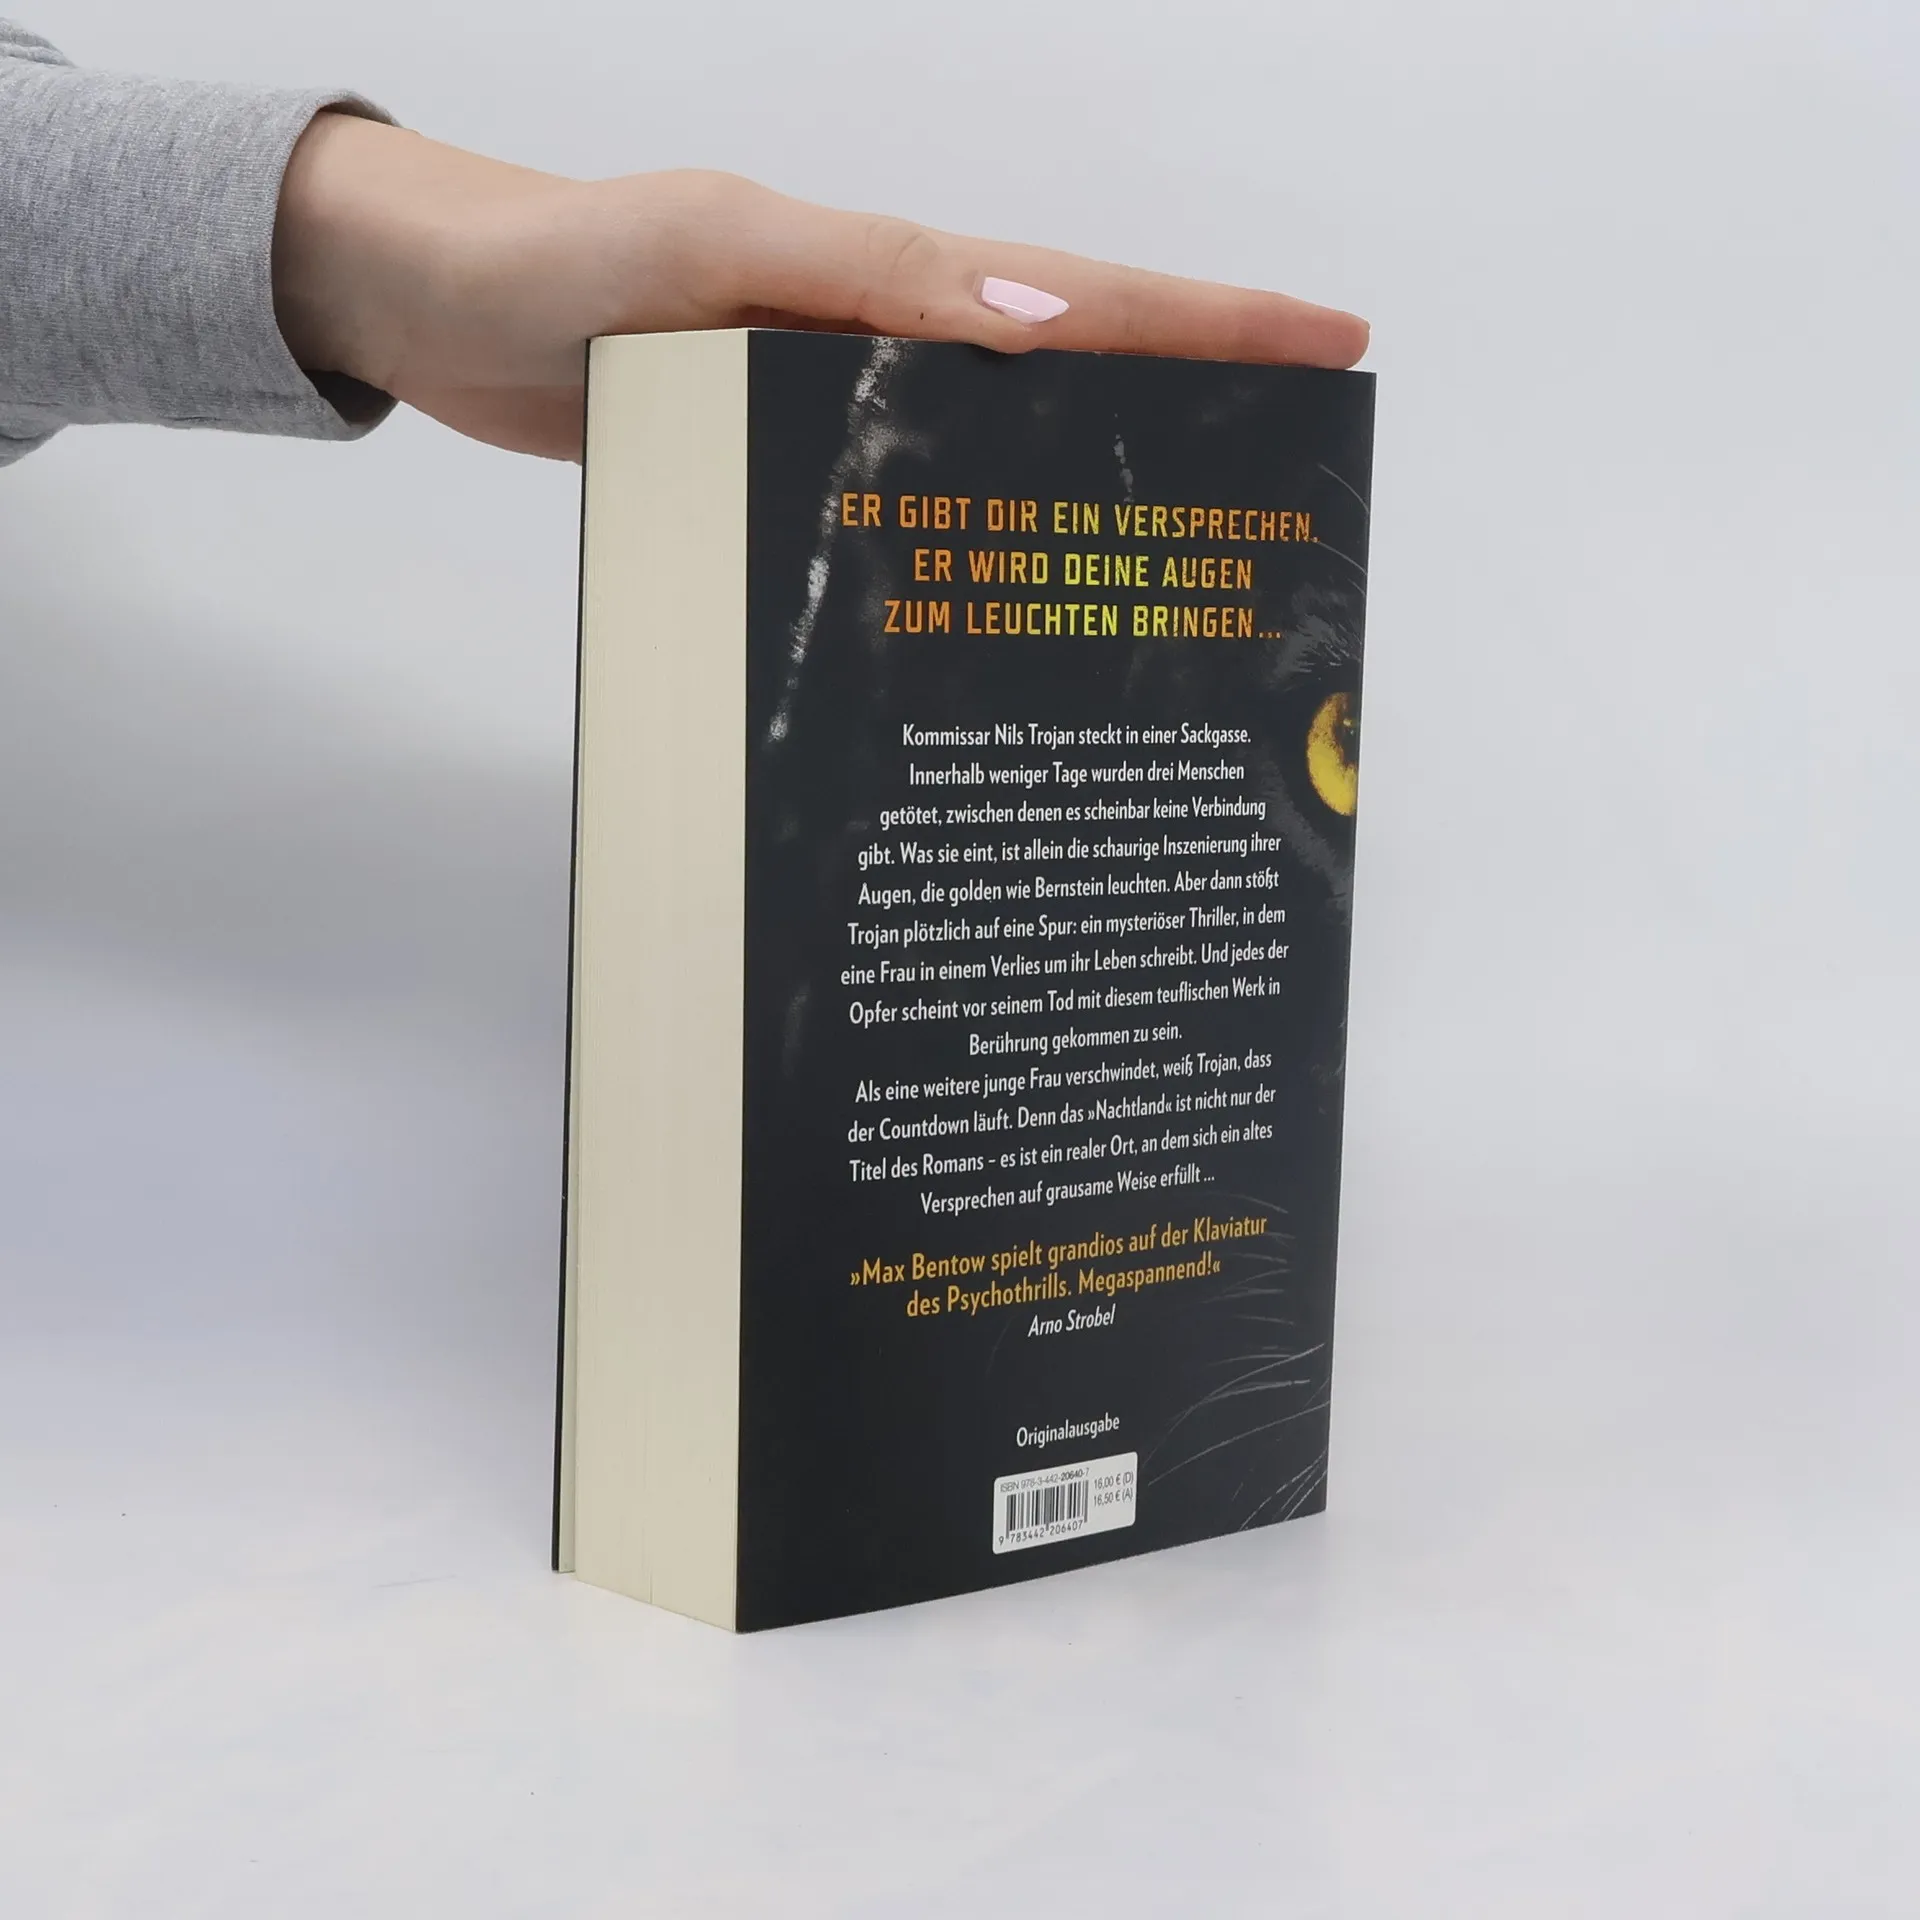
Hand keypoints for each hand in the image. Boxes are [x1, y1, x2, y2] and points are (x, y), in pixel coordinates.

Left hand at [274, 114, 1368, 461]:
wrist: (440, 309)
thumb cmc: (551, 265)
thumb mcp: (702, 251)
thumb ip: (856, 282)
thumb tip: (1036, 320)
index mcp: (884, 275)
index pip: (1079, 297)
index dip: (1209, 325)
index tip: (1331, 342)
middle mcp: (882, 339)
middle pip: (1071, 371)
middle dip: (1194, 408)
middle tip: (1298, 472)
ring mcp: (840, 402)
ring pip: (1001, 442)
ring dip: (1095, 481)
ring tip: (1187, 553)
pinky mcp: (791, 458)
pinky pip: (915, 490)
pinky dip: (979, 529)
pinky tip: (1003, 591)